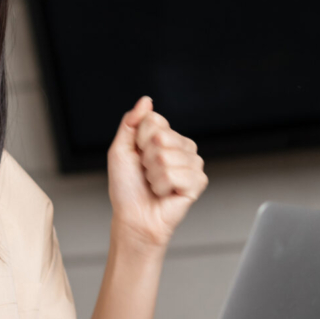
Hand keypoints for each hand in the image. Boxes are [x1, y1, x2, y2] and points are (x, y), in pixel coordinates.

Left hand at [107, 97, 206, 250]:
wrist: (134, 217)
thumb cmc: (127, 188)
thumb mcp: (120, 150)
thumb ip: (130, 123)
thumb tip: (146, 101)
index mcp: (165, 136)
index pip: (154, 120)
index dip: (138, 139)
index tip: (137, 156)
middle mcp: (181, 146)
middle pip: (160, 136)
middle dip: (146, 158)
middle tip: (146, 172)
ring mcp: (193, 163)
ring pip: (166, 156)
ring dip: (153, 175)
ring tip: (155, 184)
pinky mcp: (198, 181)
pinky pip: (176, 174)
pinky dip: (163, 186)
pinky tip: (165, 192)